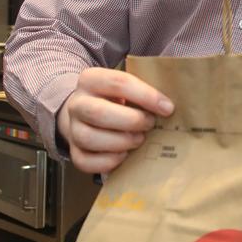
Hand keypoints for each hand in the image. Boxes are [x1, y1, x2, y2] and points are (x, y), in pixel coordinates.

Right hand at [57, 67, 173, 173]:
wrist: (86, 112)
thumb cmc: (115, 98)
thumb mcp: (126, 86)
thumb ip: (144, 91)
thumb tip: (169, 105)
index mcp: (91, 79)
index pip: (118, 83)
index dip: (146, 96)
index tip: (167, 108)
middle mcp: (77, 103)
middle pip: (99, 113)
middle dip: (131, 121)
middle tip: (150, 124)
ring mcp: (72, 128)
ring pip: (89, 138)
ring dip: (121, 142)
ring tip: (139, 140)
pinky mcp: (74, 151)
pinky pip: (85, 161)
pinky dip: (108, 161)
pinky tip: (124, 155)